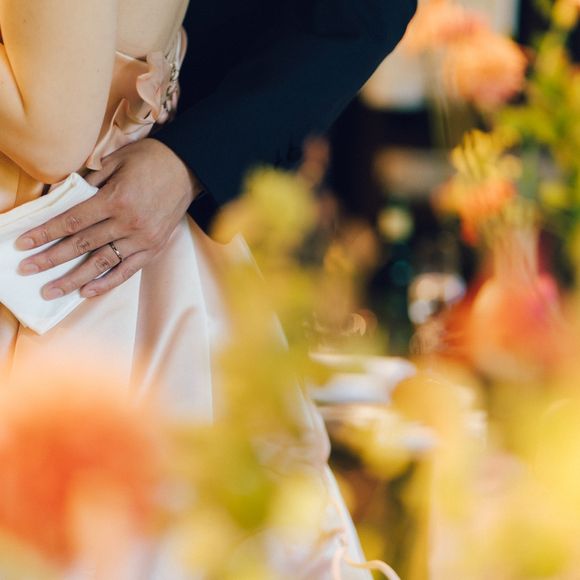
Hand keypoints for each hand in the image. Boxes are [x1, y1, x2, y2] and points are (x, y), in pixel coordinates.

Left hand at [16, 138, 202, 298]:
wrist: (188, 168)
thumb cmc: (151, 160)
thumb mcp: (117, 160)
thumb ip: (89, 179)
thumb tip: (61, 195)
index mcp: (116, 199)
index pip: (73, 221)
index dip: (46, 233)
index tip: (25, 243)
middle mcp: (128, 222)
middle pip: (82, 244)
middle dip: (51, 258)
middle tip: (28, 269)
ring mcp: (142, 238)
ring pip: (102, 262)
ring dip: (74, 278)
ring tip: (52, 290)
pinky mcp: (154, 248)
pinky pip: (127, 271)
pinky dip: (107, 283)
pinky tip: (87, 291)